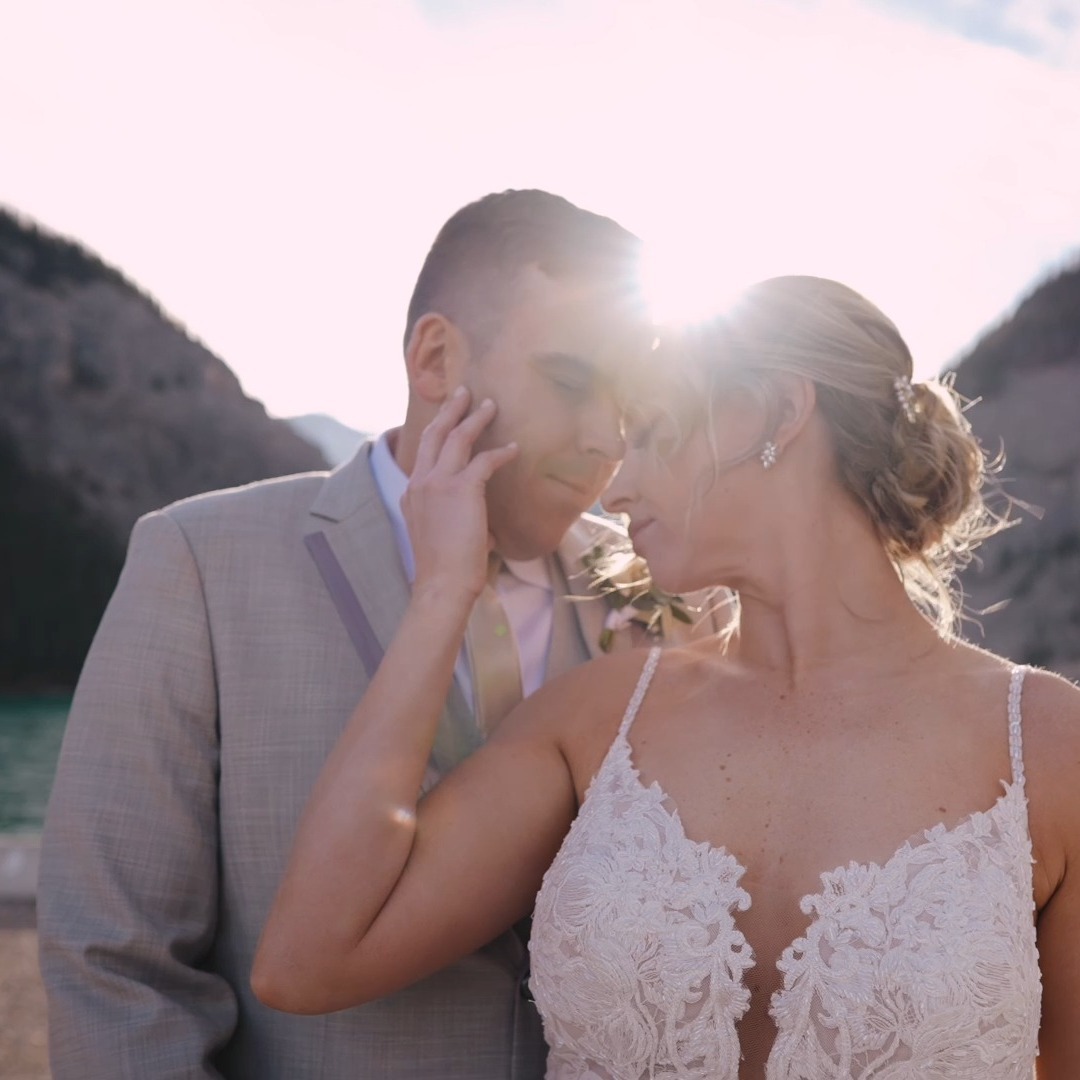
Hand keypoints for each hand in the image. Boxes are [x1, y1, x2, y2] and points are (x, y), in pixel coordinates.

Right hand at [402, 387, 518, 605]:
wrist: (442, 584)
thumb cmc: (445, 570)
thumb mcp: (439, 537)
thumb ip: (454, 521)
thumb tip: (486, 530)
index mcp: (411, 493)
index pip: (423, 453)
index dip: (436, 432)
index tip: (448, 418)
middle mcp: (419, 482)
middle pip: (433, 434)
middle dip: (449, 410)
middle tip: (463, 392)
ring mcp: (437, 483)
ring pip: (456, 438)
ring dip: (474, 419)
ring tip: (489, 405)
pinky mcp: (460, 489)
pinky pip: (484, 461)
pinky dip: (501, 453)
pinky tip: (514, 449)